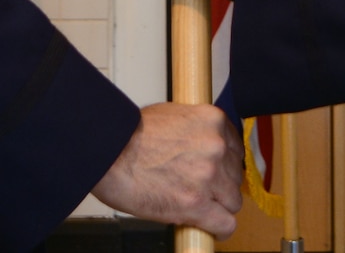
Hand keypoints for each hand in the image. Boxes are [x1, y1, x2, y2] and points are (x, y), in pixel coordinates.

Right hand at [92, 101, 241, 236]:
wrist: (109, 152)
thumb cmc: (130, 134)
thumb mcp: (173, 116)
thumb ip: (197, 130)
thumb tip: (203, 146)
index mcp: (213, 121)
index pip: (236, 149)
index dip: (225, 164)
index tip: (217, 172)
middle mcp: (216, 146)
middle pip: (235, 176)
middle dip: (220, 185)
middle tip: (200, 189)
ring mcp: (208, 176)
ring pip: (233, 201)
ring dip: (218, 206)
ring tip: (200, 206)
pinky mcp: (195, 203)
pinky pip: (225, 223)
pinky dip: (219, 228)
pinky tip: (211, 227)